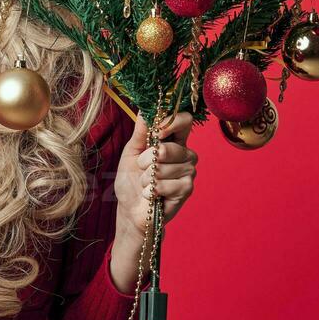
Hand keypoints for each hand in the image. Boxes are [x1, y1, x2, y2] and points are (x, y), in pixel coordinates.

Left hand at [108, 111, 196, 292]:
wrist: (130, 210)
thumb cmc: (131, 181)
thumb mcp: (131, 153)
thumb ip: (140, 132)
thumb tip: (144, 109)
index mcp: (173, 140)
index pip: (184, 121)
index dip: (171, 122)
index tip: (157, 131)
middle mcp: (185, 154)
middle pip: (172, 146)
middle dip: (148, 159)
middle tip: (143, 168)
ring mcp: (188, 172)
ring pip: (167, 166)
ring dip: (148, 177)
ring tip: (146, 184)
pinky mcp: (187, 190)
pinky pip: (169, 184)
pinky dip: (154, 190)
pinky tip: (152, 196)